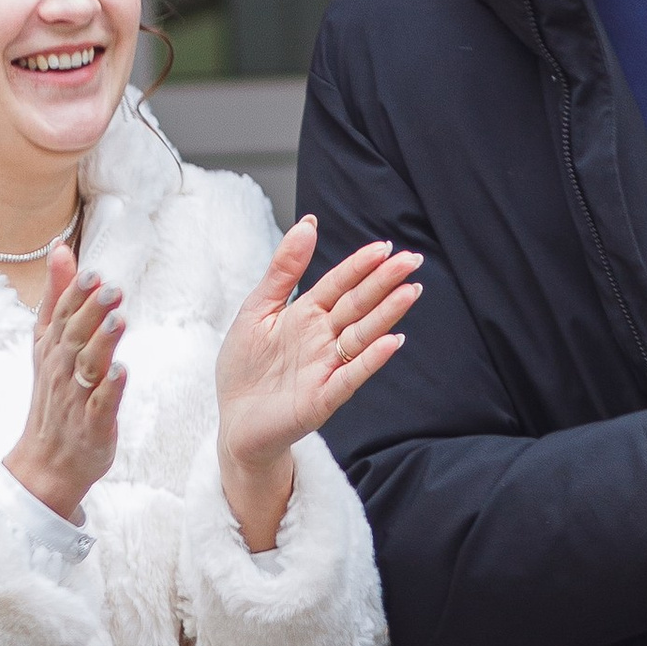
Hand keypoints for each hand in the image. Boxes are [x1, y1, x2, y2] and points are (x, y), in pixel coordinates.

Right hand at [3, 244, 126, 523]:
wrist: (47, 461)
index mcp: (51, 349)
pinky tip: (121, 372)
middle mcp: (61, 371)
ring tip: (119, 321)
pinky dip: (110, 389)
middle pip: (74, 337)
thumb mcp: (49, 342)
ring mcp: (75, 399)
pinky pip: (100, 405)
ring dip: (103, 344)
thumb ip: (57, 296)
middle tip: (111, 290)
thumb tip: (61, 248)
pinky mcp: (92, 425)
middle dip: (91, 313)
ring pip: (88, 367)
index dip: (75, 295)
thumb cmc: (55, 395)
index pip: (61, 317)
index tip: (92, 274)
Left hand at [214, 219, 421, 551]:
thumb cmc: (245, 368)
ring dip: (387, 315)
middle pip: (358, 306)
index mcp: (307, 315)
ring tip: (410, 292)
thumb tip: (308, 223)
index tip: (384, 247)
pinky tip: (391, 342)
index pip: (340, 285)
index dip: (360, 266)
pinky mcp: (322, 400)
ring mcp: (326, 369)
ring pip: (361, 336)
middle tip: (412, 260)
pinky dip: (370, 361)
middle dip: (384, 283)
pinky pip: (349, 377)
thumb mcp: (257, 309)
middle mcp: (322, 340)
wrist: (234, 422)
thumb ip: (283, 270)